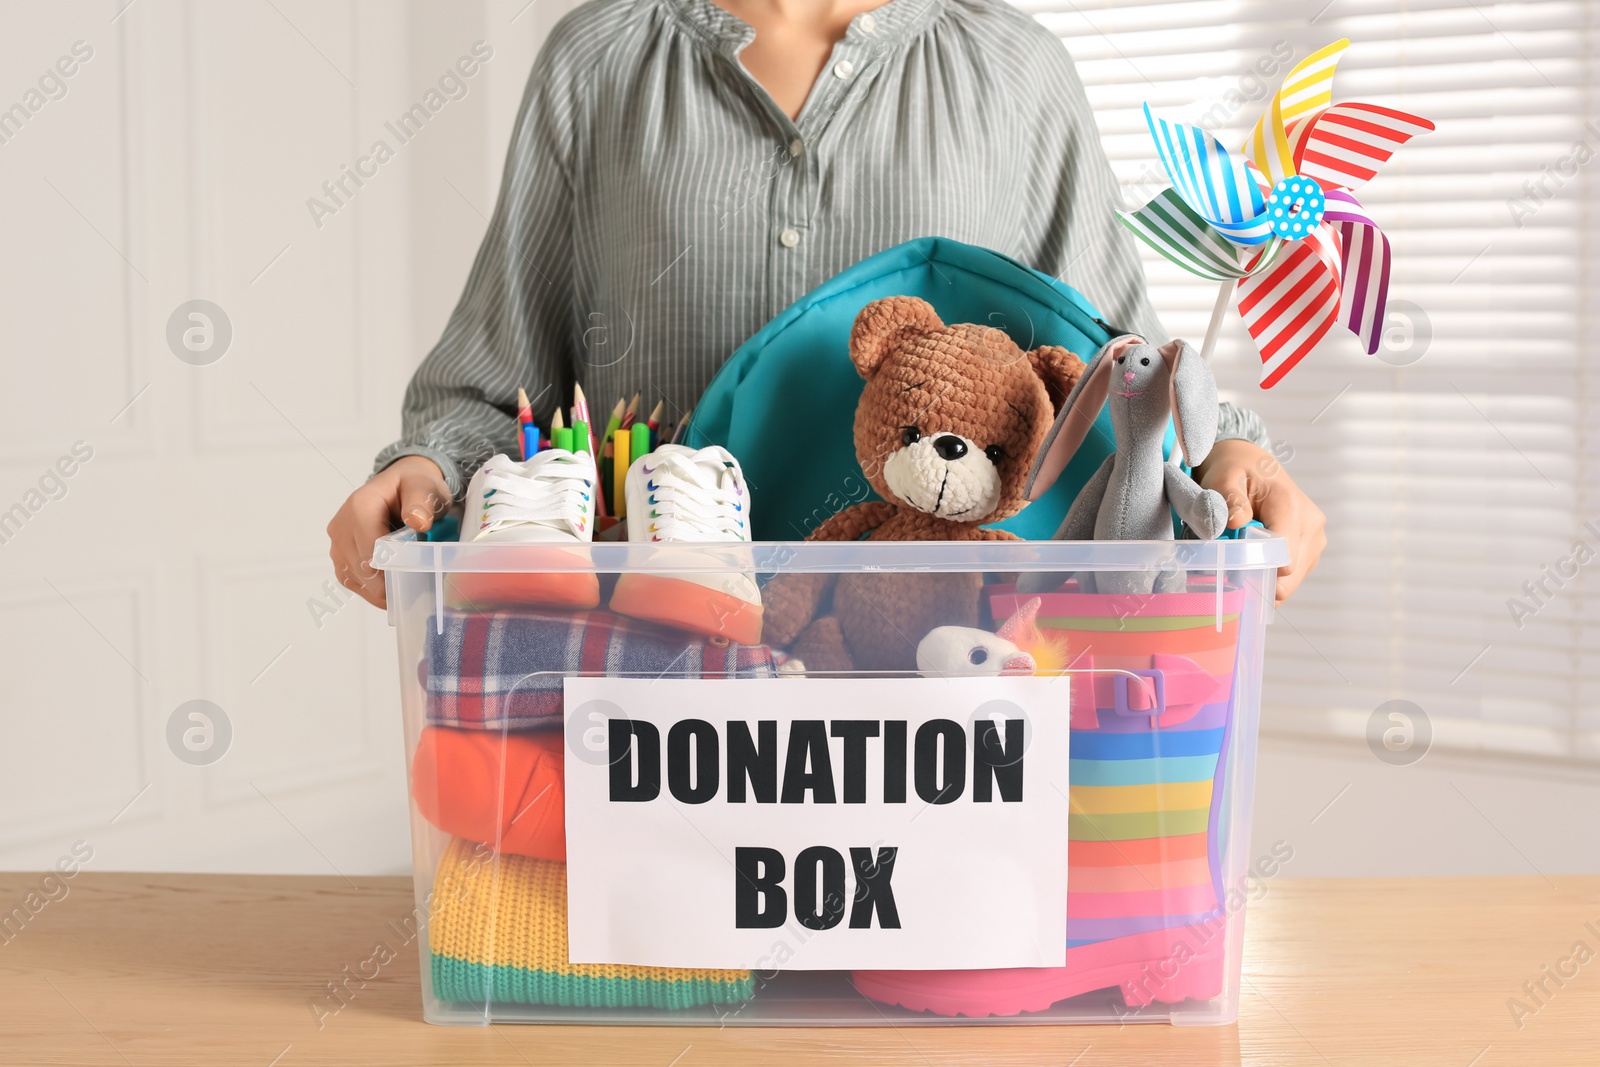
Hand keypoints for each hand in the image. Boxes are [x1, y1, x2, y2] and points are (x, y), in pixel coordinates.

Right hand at [326, 455, 451, 608]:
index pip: (372, 552)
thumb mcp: (424, 488)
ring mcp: (337, 544)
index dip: (394, 570)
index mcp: (360, 507)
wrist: (401, 485)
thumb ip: (422, 503)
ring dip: (383, 589)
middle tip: (419, 584)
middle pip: (364, 570)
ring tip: (408, 582)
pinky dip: (374, 589)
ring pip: (358, 581)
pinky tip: (393, 583)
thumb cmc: (412, 487)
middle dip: (392, 582)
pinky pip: (354, 583)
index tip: (417, 576)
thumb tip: (418, 522)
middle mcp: (341, 526)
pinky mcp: (340, 558)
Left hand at [1193, 439, 1325, 604]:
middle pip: (1288, 576)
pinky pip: (1291, 577)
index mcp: (1291, 507)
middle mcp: (1311, 525)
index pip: (1284, 559)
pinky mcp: (1312, 550)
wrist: (1253, 466)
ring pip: (1290, 581)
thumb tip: (1236, 522)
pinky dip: (1271, 575)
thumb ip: (1229, 500)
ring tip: (1243, 555)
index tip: (1231, 566)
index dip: (1256, 569)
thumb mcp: (1223, 478)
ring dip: (1264, 577)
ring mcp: (1315, 539)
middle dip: (1258, 577)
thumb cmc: (1236, 471)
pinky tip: (1255, 558)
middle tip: (1231, 566)